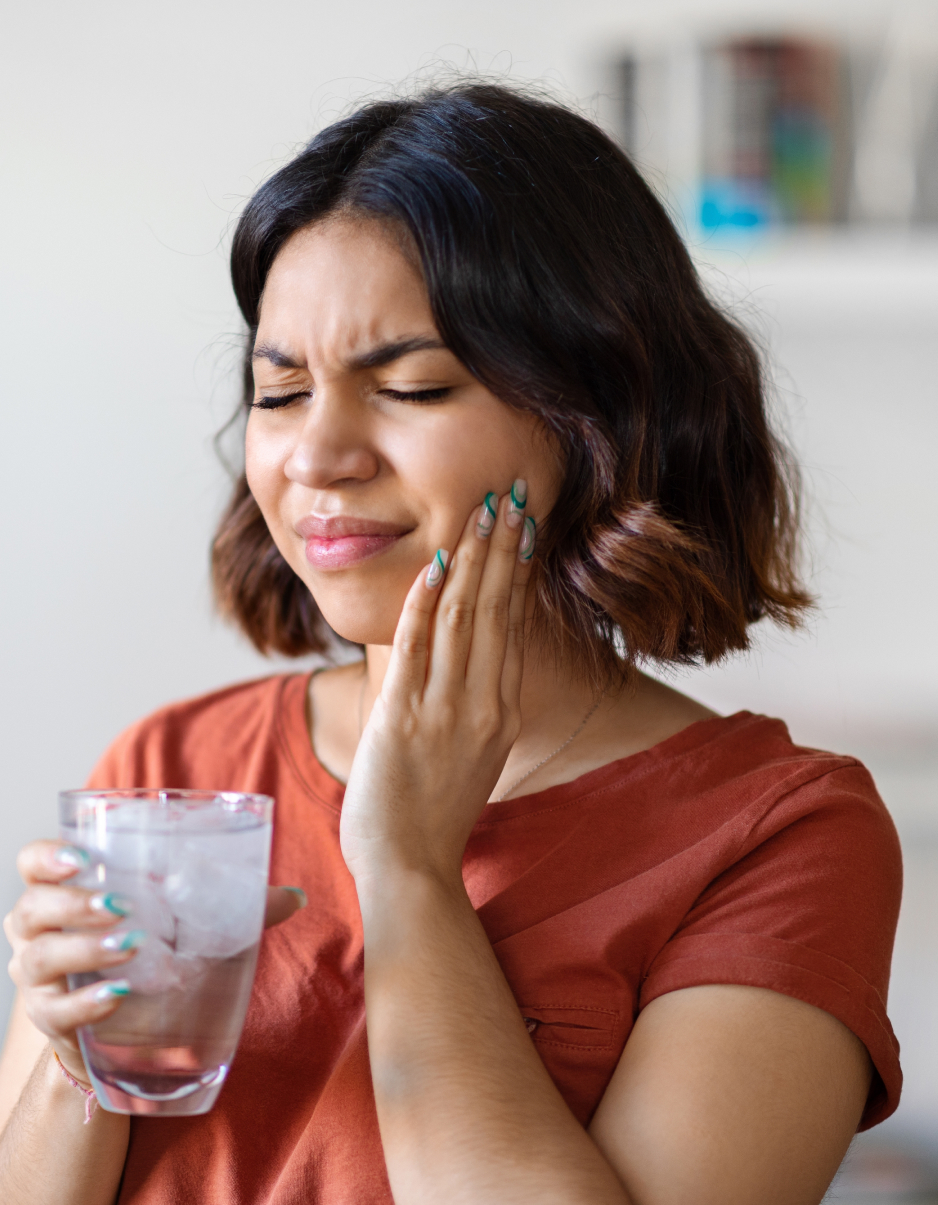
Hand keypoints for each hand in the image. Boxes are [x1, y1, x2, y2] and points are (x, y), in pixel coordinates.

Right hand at [4, 840, 305, 1084]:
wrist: (125, 1029)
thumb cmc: (151, 952)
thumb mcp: (185, 920)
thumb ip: (235, 904)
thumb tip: (296, 896)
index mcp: (66, 889)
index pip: (33, 862)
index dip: (47, 856)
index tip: (83, 857)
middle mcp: (39, 931)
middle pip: (33, 909)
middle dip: (73, 903)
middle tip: (120, 904)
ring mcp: (41, 979)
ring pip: (40, 958)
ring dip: (84, 949)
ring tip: (130, 946)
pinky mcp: (52, 1021)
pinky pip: (57, 1011)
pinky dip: (86, 1003)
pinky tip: (118, 996)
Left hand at [339, 481, 534, 884]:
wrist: (410, 869)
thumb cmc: (433, 815)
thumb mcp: (472, 756)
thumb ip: (475, 705)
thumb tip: (472, 662)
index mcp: (501, 712)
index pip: (511, 626)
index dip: (517, 571)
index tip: (523, 527)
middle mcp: (483, 705)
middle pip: (495, 609)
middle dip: (502, 546)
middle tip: (509, 495)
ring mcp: (444, 711)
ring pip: (463, 617)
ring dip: (472, 558)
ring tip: (480, 510)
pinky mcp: (403, 718)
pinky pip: (417, 647)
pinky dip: (425, 601)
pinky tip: (434, 563)